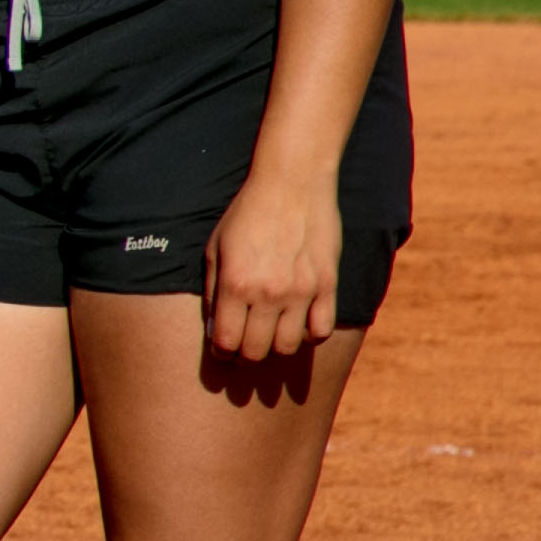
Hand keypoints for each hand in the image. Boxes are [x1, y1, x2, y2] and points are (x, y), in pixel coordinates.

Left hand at [203, 162, 341, 371]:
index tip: (223, 349)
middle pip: (257, 351)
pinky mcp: (327, 285)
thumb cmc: (246, 215)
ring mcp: (301, 291)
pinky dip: (310, 336)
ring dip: (276, 348)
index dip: (222, 353)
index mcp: (236, 285)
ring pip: (289, 347)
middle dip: (246, 356)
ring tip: (269, 337)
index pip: (226, 342)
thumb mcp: (215, 249)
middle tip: (244, 348)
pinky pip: (322, 330)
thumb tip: (214, 330)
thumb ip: (212, 291)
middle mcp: (269, 293)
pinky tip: (299, 326)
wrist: (291, 185)